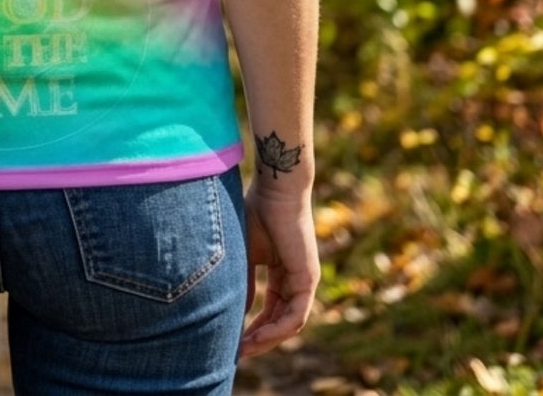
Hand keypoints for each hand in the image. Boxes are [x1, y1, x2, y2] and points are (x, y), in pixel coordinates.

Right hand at [239, 176, 318, 358]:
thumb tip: (237, 313)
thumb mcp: (244, 254)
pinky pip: (296, 315)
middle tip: (237, 353)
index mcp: (282, 271)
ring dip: (267, 339)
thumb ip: (244, 284)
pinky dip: (277, 329)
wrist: (275, 189)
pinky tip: (258, 336)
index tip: (234, 340)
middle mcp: (296, 279)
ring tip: (244, 348)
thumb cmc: (256, 211)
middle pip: (280, 320)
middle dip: (259, 339)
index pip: (271, 309)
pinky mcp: (308, 279)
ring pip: (289, 323)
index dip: (253, 327)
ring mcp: (305, 280)